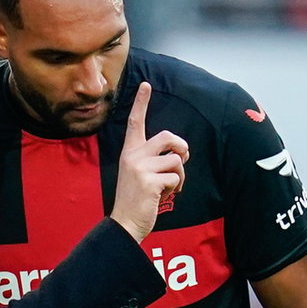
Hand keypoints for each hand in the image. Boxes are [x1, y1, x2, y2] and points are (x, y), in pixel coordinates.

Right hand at [110, 82, 188, 242]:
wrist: (125, 222)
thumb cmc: (136, 198)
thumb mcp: (139, 173)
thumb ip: (153, 159)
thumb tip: (178, 153)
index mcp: (129, 152)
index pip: (135, 123)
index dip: (141, 103)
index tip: (146, 85)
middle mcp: (132, 156)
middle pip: (167, 137)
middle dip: (181, 147)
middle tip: (182, 159)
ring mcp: (140, 168)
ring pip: (176, 159)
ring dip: (180, 174)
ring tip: (170, 186)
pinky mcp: (149, 181)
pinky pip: (175, 176)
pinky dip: (176, 187)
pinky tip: (165, 195)